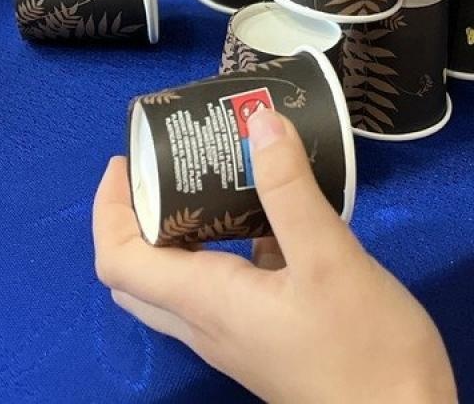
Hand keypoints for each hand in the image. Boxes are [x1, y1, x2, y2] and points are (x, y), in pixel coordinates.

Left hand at [94, 109, 455, 403]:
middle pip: (142, 274)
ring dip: (185, 230)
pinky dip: (232, 246)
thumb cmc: (363, 348)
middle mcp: (210, 324)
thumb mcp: (331, 259)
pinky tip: (276, 215)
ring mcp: (240, 336)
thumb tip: (259, 124)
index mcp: (207, 303)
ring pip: (184, 282)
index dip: (110, 208)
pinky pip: (229, 288)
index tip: (128, 160)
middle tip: (165, 168)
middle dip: (139, 216)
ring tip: (217, 176)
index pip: (120, 260)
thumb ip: (291, 191)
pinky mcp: (270, 339)